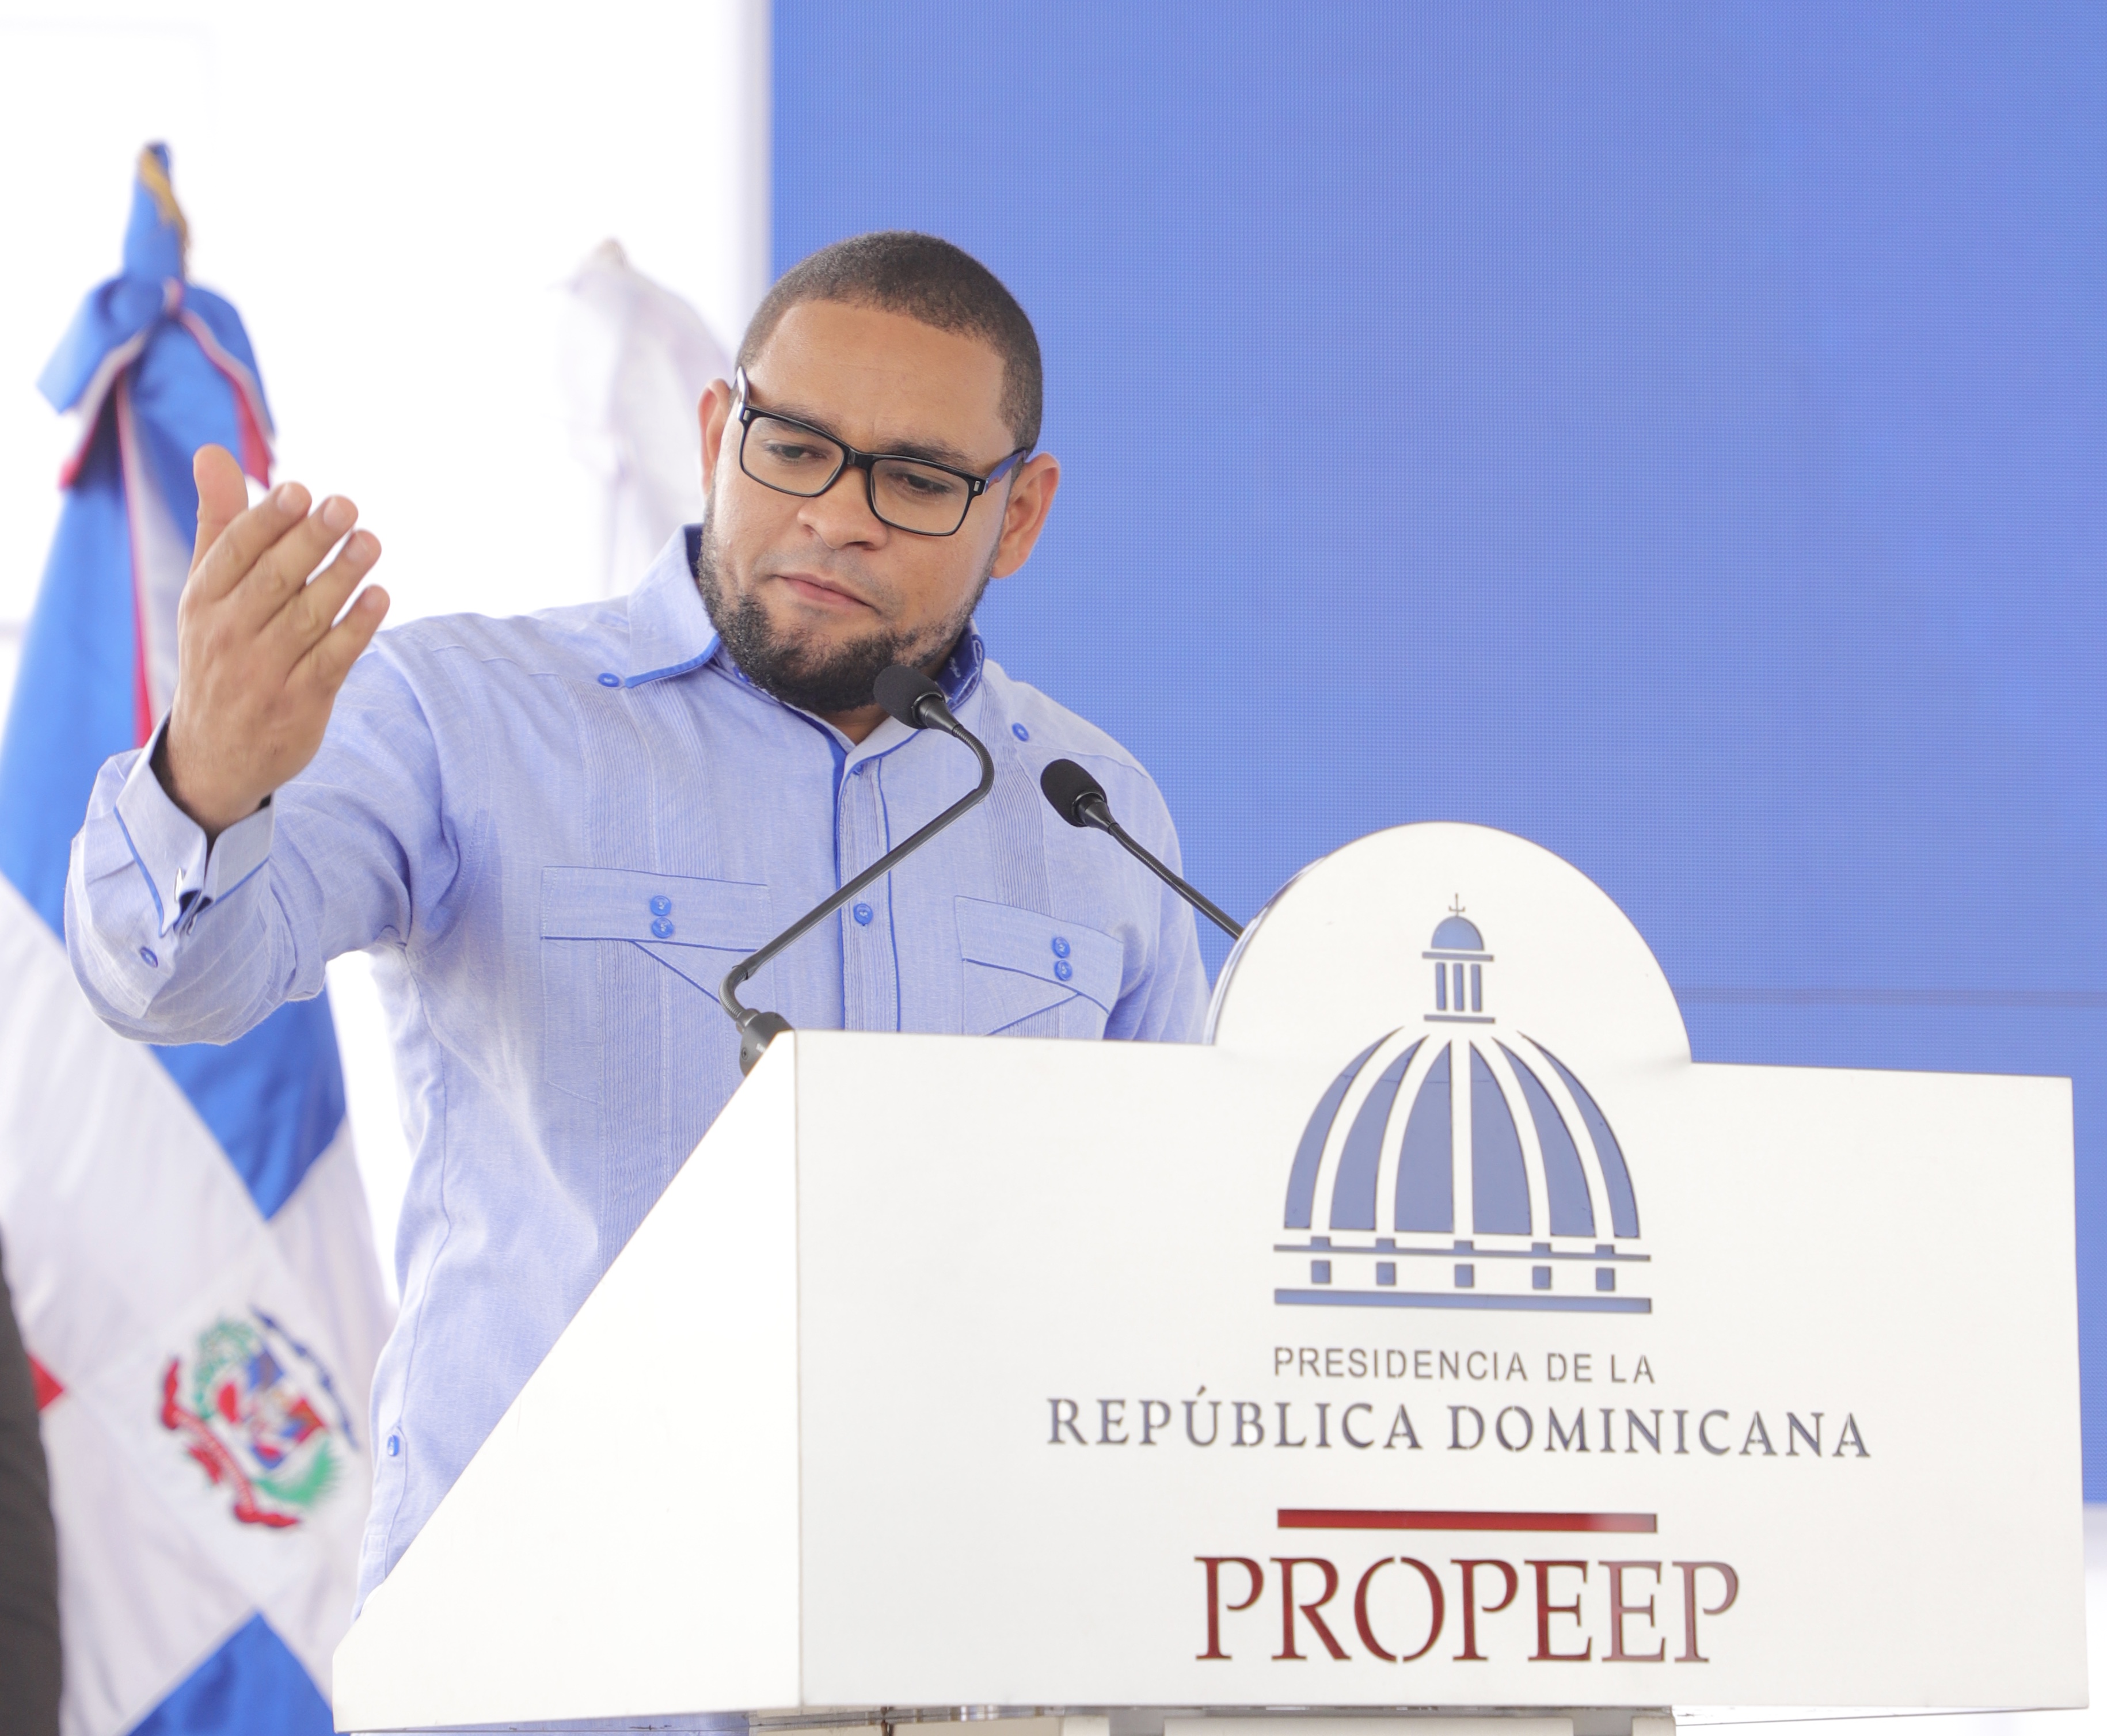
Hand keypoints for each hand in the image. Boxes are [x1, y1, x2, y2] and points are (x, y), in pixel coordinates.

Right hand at [157, 445, 388, 839]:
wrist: (214, 753)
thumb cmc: (219, 650)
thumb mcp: (208, 591)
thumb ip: (219, 522)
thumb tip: (212, 451)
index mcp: (204, 600)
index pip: (235, 553)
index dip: (267, 521)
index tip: (299, 490)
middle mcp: (229, 634)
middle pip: (275, 579)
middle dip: (311, 541)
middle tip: (346, 506)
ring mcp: (264, 670)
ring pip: (307, 617)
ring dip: (342, 577)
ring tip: (371, 542)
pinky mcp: (300, 702)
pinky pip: (332, 659)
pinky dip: (356, 628)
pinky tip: (379, 597)